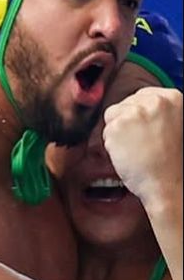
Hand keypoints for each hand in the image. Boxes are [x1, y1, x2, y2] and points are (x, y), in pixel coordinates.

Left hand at [103, 87, 182, 207]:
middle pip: (124, 104)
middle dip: (126, 122)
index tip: (140, 128)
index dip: (136, 114)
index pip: (140, 96)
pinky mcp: (117, 126)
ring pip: (112, 116)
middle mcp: (154, 101)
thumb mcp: (173, 125)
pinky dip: (111, 145)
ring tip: (134, 148)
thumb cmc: (170, 162)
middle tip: (138, 143)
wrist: (166, 183)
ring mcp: (134, 112)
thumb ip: (157, 113)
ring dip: (117, 132)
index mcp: (173, 98)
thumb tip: (136, 108)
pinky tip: (127, 154)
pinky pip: (105, 132)